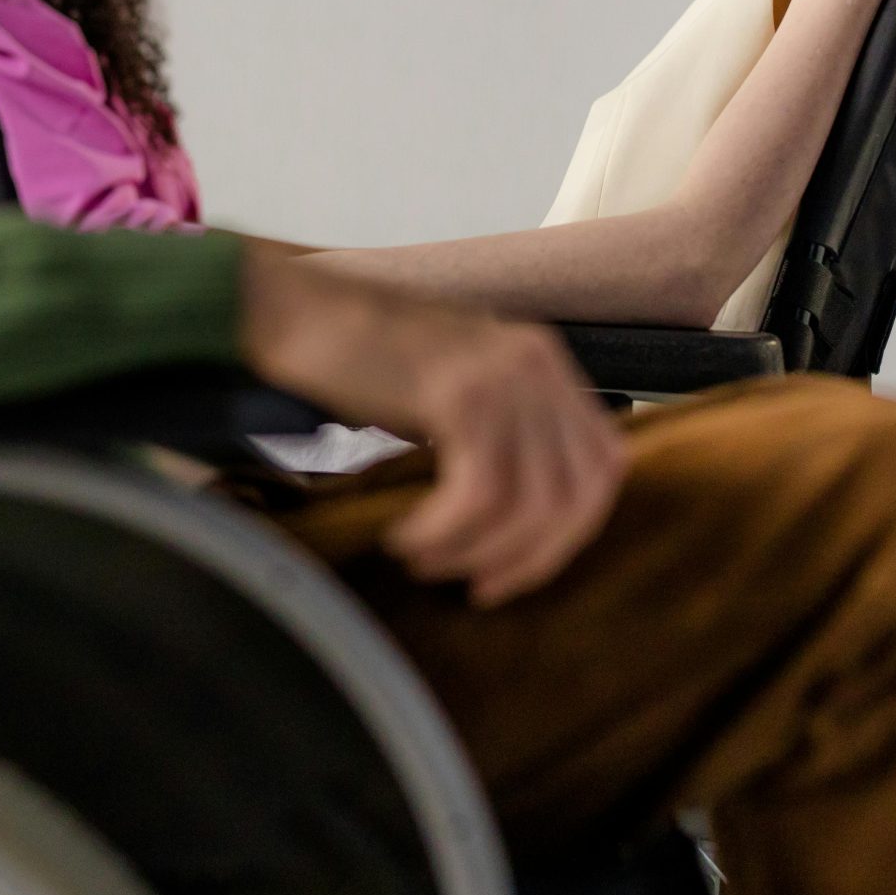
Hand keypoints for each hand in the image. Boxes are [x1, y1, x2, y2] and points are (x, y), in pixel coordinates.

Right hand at [239, 242, 628, 604]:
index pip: (602, 468)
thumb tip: (521, 522)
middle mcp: (537, 363)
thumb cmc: (360, 357)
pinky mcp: (458, 392)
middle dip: (529, 559)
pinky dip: (446, 533)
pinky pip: (480, 495)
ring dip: (477, 551)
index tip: (511, 569)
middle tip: (476, 586)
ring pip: (530, 505)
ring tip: (426, 560)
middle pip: (575, 497)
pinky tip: (407, 539)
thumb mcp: (453, 386)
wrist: (293, 307)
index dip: (569, 535)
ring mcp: (501, 375)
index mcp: (544, 363)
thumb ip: (500, 431)